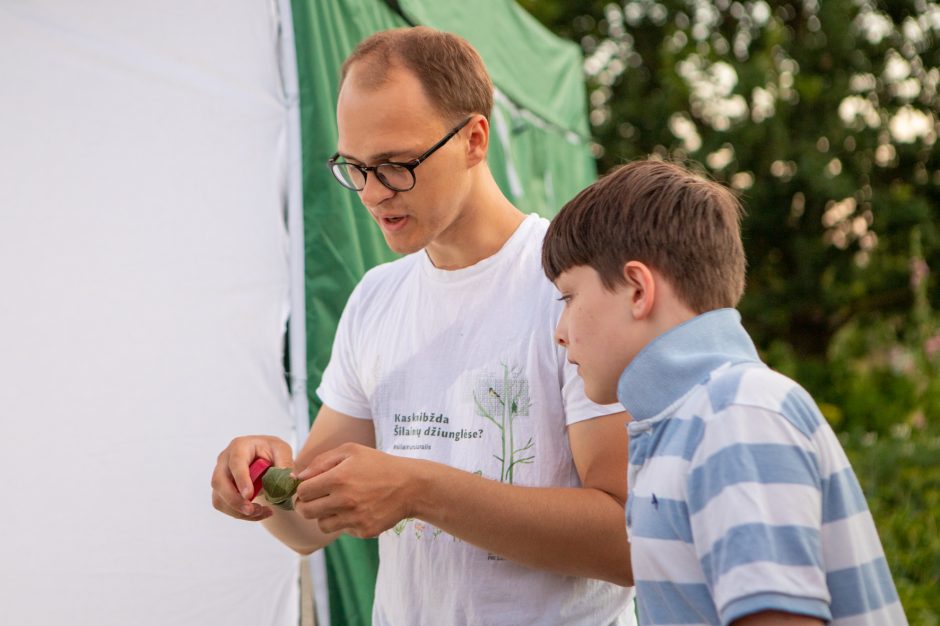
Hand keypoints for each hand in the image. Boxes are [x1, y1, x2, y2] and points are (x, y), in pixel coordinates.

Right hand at [211, 435, 293, 521]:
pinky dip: (239, 514)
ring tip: (261, 512)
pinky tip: (257, 513)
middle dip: (235, 500)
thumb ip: (285, 463)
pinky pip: (224, 506)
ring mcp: (220, 475)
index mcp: (239, 446)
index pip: (236, 463)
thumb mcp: (282, 451)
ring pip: (219, 497)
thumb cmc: (272, 451)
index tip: (249, 495)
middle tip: (252, 510)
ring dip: (238, 510)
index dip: (241, 480)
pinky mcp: (221, 490)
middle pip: (219, 482)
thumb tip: (288, 479)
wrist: (266, 458)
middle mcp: (225, 460)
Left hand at [294, 443, 416, 537]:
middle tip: (315, 500)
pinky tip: (357, 510)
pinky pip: (343, 531)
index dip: (302, 489)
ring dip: (325, 516)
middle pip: (306, 511)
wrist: (410, 486)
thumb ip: (322, 461)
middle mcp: (344, 500)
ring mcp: (354, 518)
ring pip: (322, 525)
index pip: (303, 491)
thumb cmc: (379, 464)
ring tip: (338, 505)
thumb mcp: (352, 451)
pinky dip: (345, 523)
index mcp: (338, 478)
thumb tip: (299, 476)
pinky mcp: (364, 531)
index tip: (309, 488)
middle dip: (306, 505)